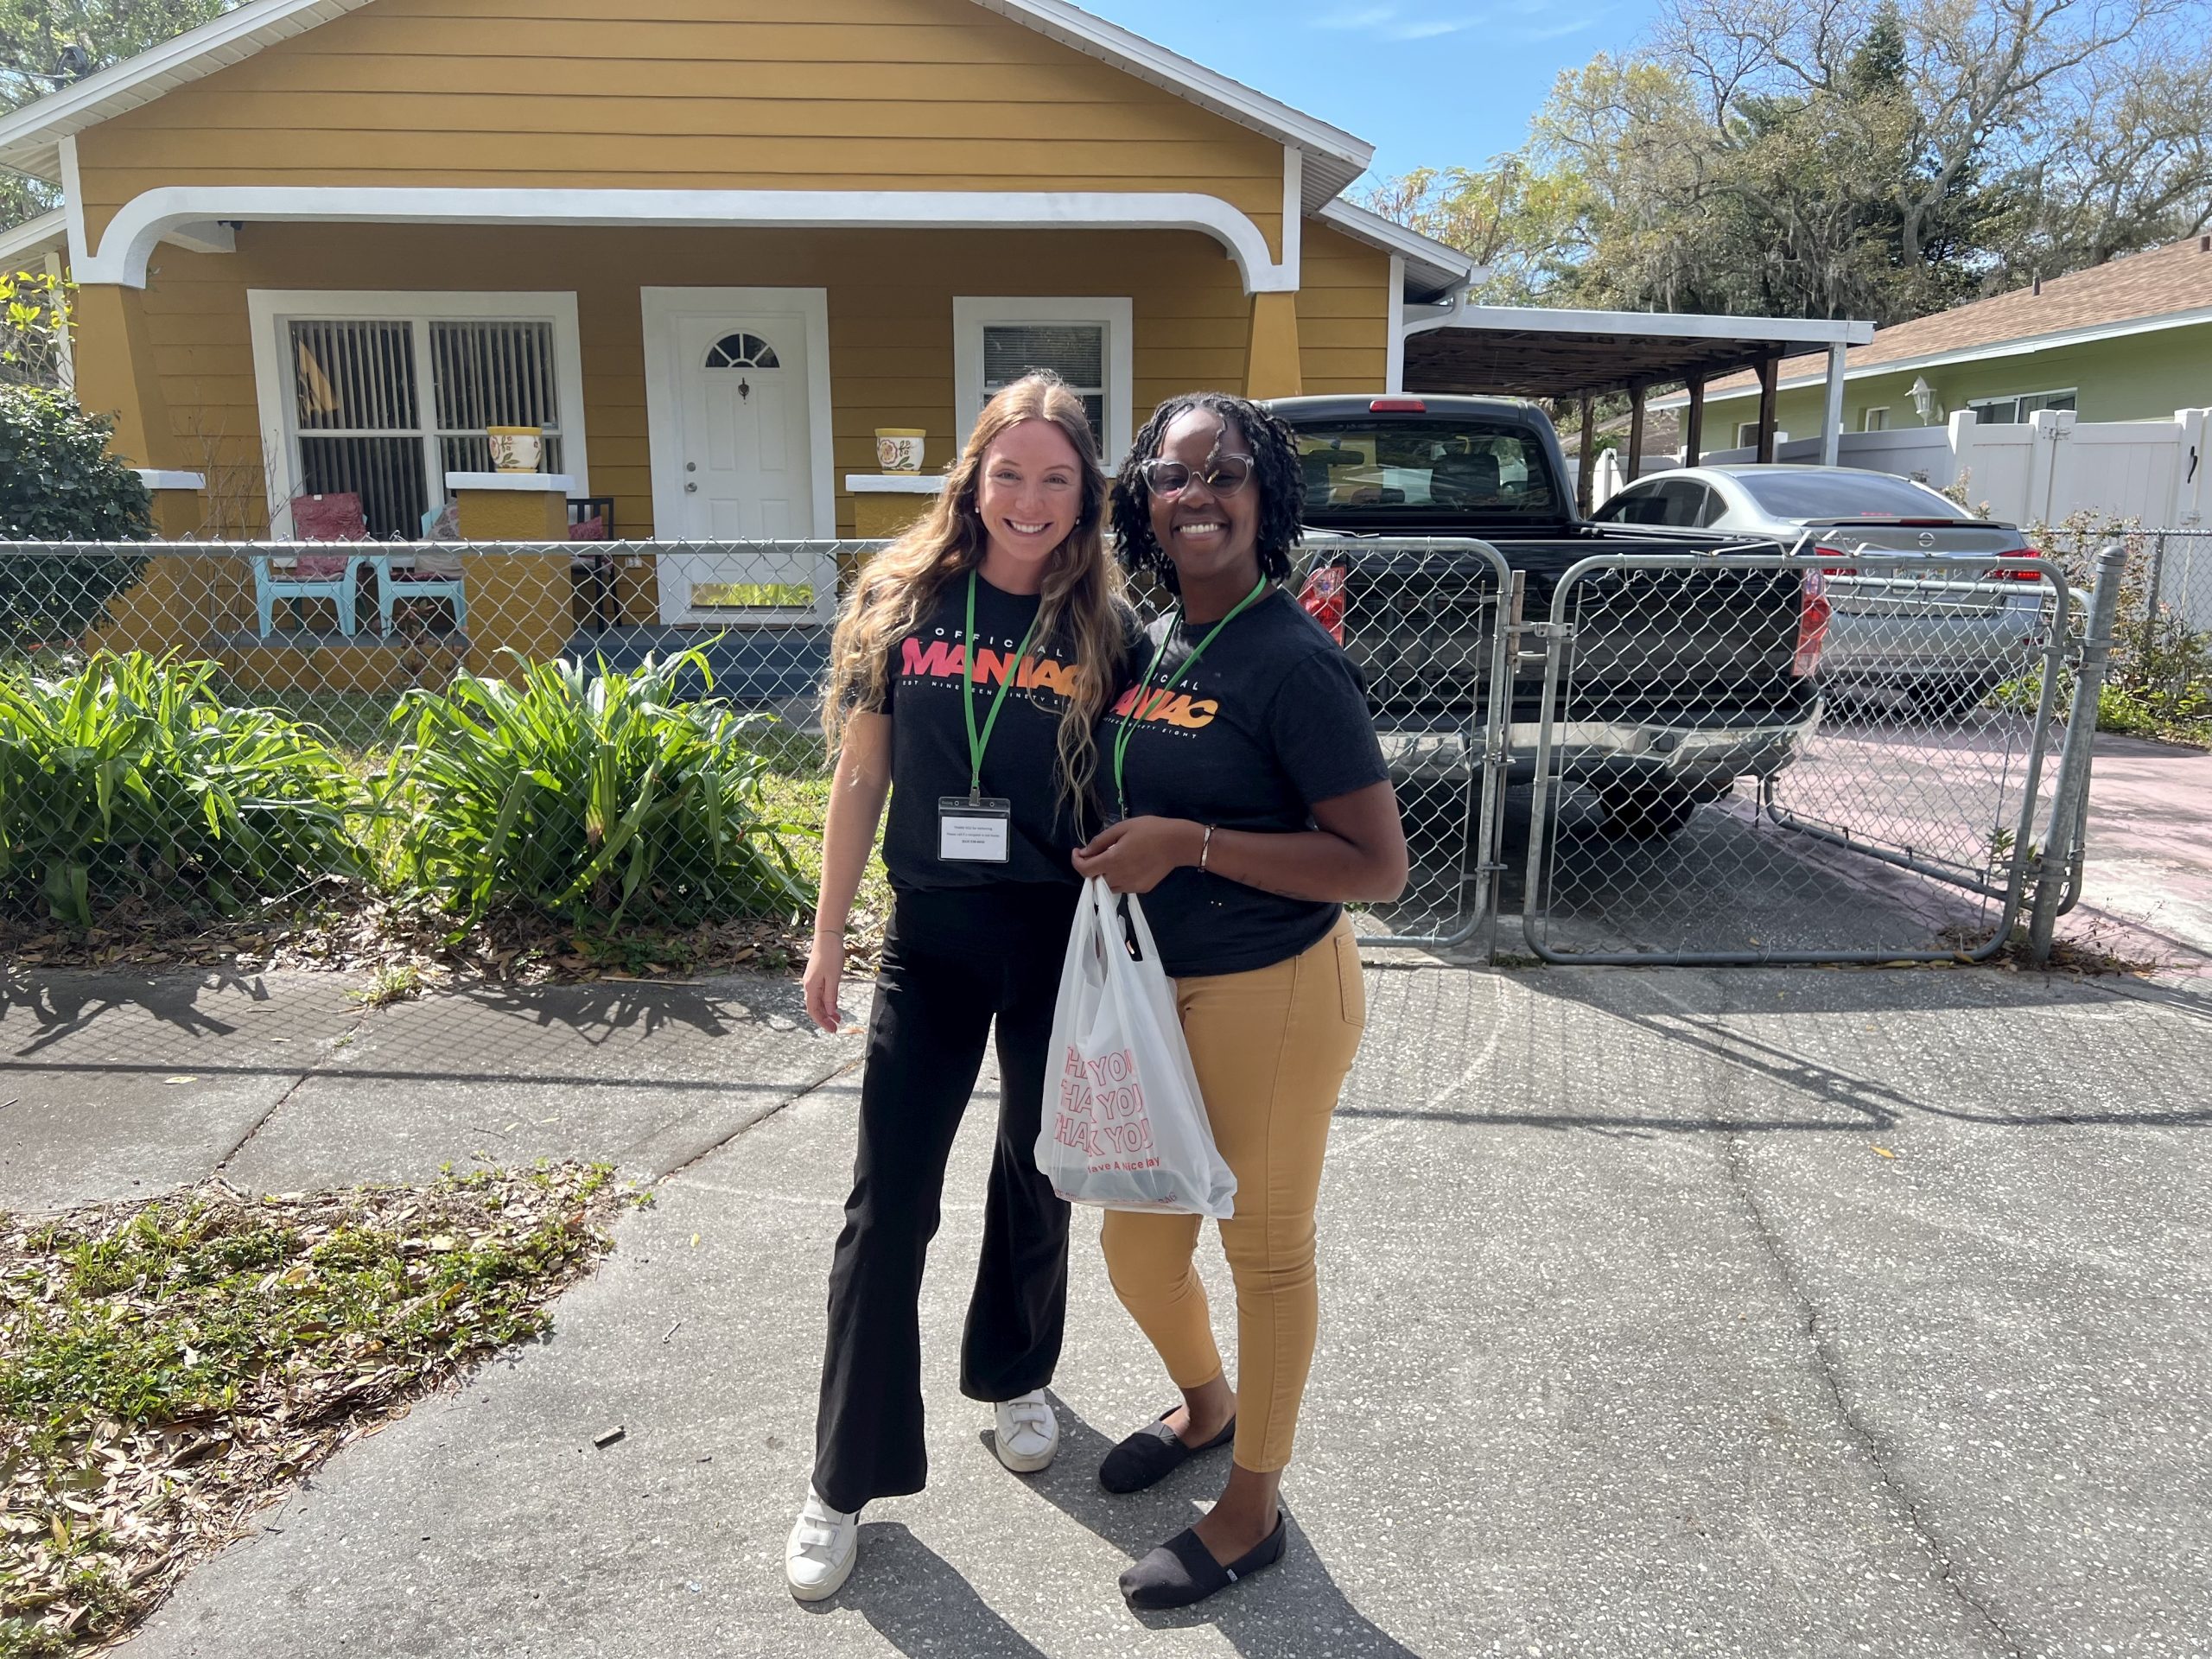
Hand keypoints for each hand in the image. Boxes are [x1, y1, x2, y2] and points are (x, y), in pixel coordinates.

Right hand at [803, 934, 845, 1032]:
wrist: (827, 937)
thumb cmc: (831, 955)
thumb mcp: (833, 978)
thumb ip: (831, 996)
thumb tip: (829, 1012)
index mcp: (811, 987)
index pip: (814, 1011)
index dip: (822, 1022)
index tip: (832, 1030)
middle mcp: (809, 985)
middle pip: (814, 1008)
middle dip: (825, 1019)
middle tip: (836, 1027)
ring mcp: (812, 981)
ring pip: (817, 1001)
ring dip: (827, 1011)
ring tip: (838, 1018)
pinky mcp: (817, 976)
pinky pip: (820, 993)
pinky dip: (827, 1001)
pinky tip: (834, 1005)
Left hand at [1072, 817, 1202, 894]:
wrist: (1177, 843)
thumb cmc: (1150, 830)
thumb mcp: (1122, 827)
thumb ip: (1100, 841)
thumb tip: (1084, 852)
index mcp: (1113, 860)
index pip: (1084, 870)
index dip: (1076, 862)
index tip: (1078, 851)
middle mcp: (1119, 877)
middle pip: (1094, 880)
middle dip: (1091, 867)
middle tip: (1098, 853)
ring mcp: (1131, 886)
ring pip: (1108, 887)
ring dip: (1104, 876)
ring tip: (1114, 860)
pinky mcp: (1141, 889)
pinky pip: (1122, 887)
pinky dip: (1118, 879)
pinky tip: (1129, 866)